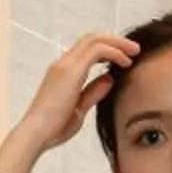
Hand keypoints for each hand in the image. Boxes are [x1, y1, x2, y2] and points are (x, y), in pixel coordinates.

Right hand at [9, 32, 138, 154]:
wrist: (36, 134)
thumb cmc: (54, 128)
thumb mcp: (79, 108)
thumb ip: (93, 92)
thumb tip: (109, 78)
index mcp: (63, 72)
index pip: (87, 49)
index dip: (108, 49)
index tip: (124, 58)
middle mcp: (63, 63)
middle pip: (91, 38)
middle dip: (115, 40)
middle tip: (134, 49)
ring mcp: (65, 65)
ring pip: (95, 39)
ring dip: (117, 43)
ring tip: (134, 52)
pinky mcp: (71, 70)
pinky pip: (97, 50)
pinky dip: (114, 52)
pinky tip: (126, 62)